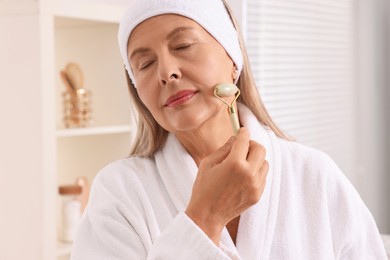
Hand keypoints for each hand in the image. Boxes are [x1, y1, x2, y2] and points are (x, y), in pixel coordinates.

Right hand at [185, 128, 267, 243]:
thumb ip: (224, 149)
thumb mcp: (208, 163)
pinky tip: (243, 176)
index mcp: (234, 164)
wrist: (207, 215)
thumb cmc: (204, 188)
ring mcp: (255, 186)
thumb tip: (235, 139)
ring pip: (265, 163)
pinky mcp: (258, 195)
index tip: (243, 130)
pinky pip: (263, 177)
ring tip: (243, 163)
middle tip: (243, 147)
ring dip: (255, 159)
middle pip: (260, 149)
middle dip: (252, 144)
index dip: (244, 132)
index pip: (245, 140)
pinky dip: (256, 172)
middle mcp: (248, 174)